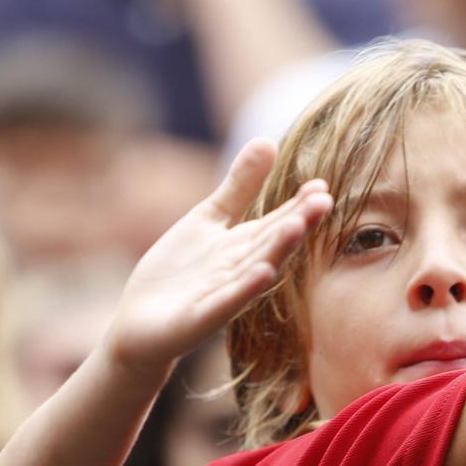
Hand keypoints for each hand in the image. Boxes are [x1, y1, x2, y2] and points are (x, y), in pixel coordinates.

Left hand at [101, 139, 332, 376]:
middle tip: (324, 200)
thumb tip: (269, 140)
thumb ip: (240, 186)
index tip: (322, 186)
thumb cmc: (180, 273)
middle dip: (297, 223)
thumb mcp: (209, 219)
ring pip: (254, 271)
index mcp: (244, 247)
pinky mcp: (200, 320)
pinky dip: (243, 289)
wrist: (140, 325)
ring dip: (276, 251)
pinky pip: (225, 303)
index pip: (277, 222)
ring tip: (295, 227)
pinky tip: (261, 273)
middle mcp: (241, 272)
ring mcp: (222, 297)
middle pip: (272, 243)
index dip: (299, 205)